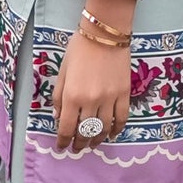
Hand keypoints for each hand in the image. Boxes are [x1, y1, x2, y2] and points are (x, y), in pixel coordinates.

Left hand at [53, 31, 130, 153]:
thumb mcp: (62, 72)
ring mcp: (110, 98)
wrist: (105, 33)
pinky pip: (122, 118)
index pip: (67, 128)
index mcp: (72, 96)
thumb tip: (59, 116)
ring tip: (92, 144)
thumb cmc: (79, 49)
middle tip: (77, 148)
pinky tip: (112, 134)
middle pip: (85, 131)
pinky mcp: (124, 94)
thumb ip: (59, 96)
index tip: (62, 147)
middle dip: (80, 143)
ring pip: (104, 128)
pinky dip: (117, 129)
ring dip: (97, 140)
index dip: (63, 141)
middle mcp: (91, 101)